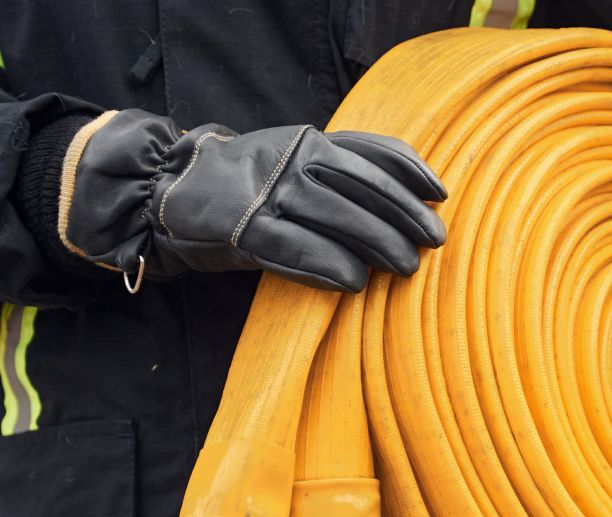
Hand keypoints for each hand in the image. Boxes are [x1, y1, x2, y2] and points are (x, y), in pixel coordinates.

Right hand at [58, 111, 446, 291]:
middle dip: (403, 214)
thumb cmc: (248, 182)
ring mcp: (267, 194)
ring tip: (405, 266)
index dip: (409, 173)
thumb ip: (340, 168)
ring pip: (336, 216)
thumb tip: (407, 190)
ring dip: (377, 243)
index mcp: (307, 140)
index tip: (439, 195)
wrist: (172, 189)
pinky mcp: (245, 230)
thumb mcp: (294, 160)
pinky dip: (330, 266)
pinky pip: (296, 248)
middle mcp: (290, 160)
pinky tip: (355, 281)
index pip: (370, 151)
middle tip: (433, 241)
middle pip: (361, 186)